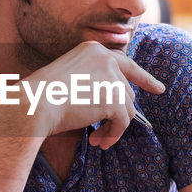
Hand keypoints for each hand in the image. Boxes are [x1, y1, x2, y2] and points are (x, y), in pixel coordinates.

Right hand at [18, 41, 165, 148]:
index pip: (126, 64)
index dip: (144, 78)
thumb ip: (95, 82)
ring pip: (127, 108)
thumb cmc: (44, 96)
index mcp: (93, 50)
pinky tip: (99, 142)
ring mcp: (111, 77)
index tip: (158, 89)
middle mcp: (105, 58)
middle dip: (117, 114)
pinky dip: (114, 135)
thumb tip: (122, 100)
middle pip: (125, 91)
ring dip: (114, 127)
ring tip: (98, 139)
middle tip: (104, 134)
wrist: (33, 105)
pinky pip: (123, 122)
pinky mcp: (113, 98)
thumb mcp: (71, 79)